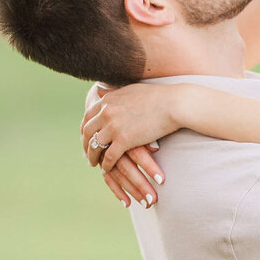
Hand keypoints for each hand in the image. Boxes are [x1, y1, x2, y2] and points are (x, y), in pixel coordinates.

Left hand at [82, 82, 172, 199]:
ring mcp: (113, 126)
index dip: (85, 129)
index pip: (88, 116)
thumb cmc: (158, 96)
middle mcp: (106, 112)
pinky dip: (105, 165)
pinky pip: (109, 156)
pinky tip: (105, 170)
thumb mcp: (130, 90)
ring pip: (95, 145)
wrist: (173, 104)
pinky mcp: (124, 140)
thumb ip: (114, 93)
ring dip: (92, 156)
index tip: (86, 136)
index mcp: (107, 100)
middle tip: (87, 152)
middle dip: (85, 144)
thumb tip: (102, 91)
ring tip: (93, 163)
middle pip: (87, 132)